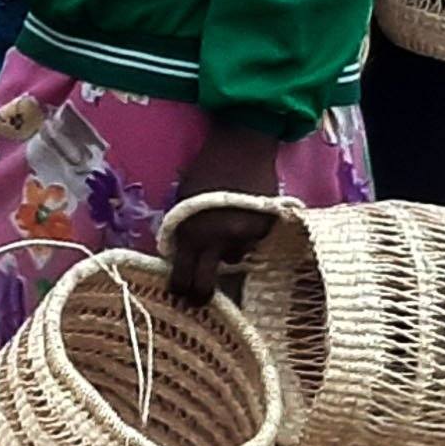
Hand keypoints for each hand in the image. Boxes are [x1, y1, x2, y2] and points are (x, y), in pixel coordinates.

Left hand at [165, 124, 283, 303]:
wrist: (242, 146)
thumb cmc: (204, 170)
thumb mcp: (181, 202)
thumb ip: (180, 232)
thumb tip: (178, 258)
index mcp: (193, 234)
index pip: (182, 278)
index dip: (178, 290)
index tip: (178, 293)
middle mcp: (220, 242)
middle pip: (208, 286)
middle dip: (200, 295)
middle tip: (198, 299)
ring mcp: (246, 237)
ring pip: (233, 259)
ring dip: (226, 252)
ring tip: (225, 232)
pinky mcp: (266, 229)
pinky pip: (251, 244)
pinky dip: (244, 238)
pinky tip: (241, 220)